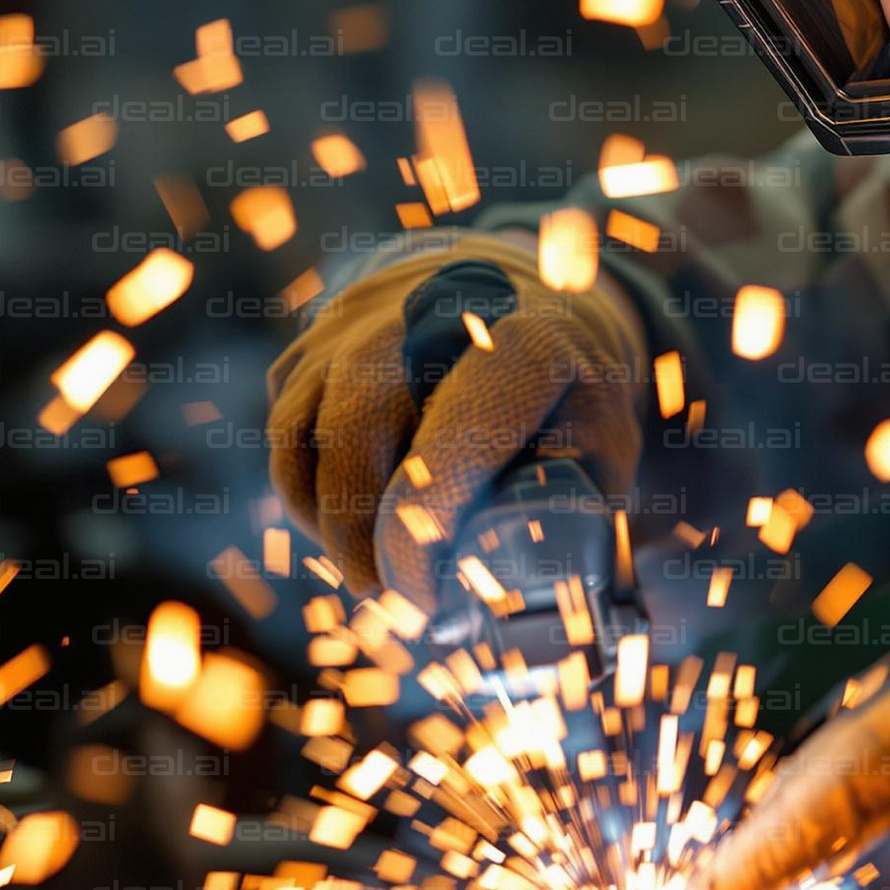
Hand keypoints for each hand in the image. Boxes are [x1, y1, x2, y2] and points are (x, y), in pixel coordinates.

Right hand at [265, 233, 645, 605]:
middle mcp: (426, 311)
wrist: (518, 291)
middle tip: (383, 592)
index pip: (455, 440)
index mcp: (521, 338)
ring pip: (304, 433)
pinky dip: (304, 487)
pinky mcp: (316, 341)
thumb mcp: (601, 431)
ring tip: (366, 564)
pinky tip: (347, 522)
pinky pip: (287, 428)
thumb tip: (531, 581)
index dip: (424, 535)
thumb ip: (573, 495)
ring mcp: (360, 321)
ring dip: (324, 516)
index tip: (423, 599)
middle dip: (359, 531)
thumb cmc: (565, 382)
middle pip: (358, 430)